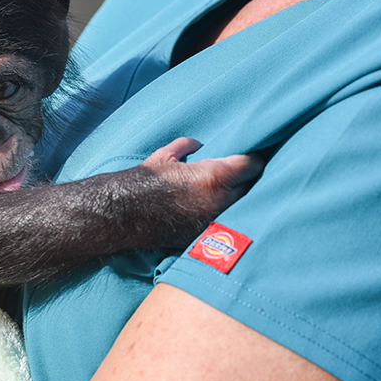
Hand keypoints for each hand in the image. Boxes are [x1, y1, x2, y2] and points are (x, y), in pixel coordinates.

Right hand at [139, 137, 262, 241]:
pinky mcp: (205, 236)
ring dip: (239, 200)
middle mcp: (221, 201)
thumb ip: (186, 146)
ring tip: (233, 193)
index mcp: (215, 178)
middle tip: (243, 174)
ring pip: (241, 208)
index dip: (254, 160)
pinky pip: (224, 222)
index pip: (252, 166)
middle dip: (248, 180)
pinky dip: (223, 216)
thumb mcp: (165, 155)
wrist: (126, 213)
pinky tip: (218, 211)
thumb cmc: (145, 181)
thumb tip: (196, 145)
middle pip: (252, 188)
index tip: (252, 157)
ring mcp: (214, 222)